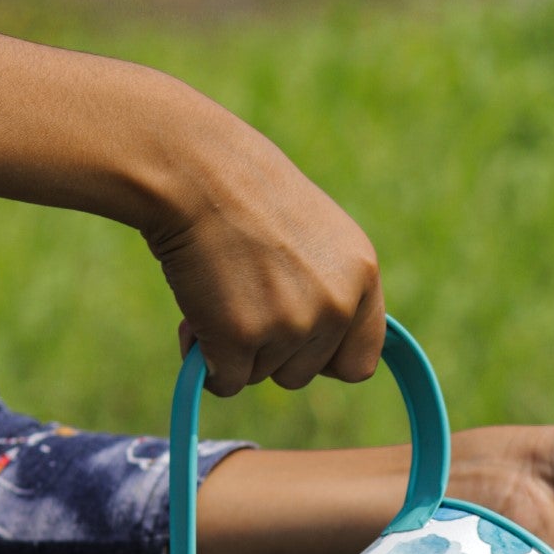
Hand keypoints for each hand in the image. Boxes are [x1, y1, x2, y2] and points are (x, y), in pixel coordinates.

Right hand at [144, 96, 385, 398]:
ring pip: (261, 376)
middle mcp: (336, 304)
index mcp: (362, 275)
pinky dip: (204, 361)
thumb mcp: (315, 235)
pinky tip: (194, 318)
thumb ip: (328, 288)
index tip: (297, 344)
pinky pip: (224, 383)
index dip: (324, 359)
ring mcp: (291, 324)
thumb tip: (318, 347)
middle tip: (241, 296)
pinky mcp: (242, 339)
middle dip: (270, 350)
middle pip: (303, 374)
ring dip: (236, 349)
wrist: (192, 170)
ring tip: (217, 291)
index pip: (360, 362)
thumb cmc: (243, 194)